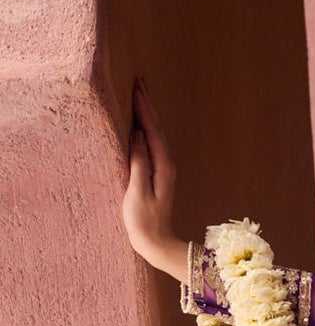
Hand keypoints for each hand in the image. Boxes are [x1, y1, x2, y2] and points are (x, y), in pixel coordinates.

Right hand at [122, 78, 187, 282]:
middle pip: (157, 129)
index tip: (136, 88)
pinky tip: (141, 126)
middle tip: (140, 82)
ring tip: (140, 96)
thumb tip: (138, 136)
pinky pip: (152, 145)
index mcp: (163, 166)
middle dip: (148, 105)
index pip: (153, 131)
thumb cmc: (144, 221)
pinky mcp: (157, 176)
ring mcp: (163, 170)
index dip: (144, 109)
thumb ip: (139, 162)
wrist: (156, 243)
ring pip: (156, 136)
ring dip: (149, 115)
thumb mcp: (138, 191)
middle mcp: (167, 165)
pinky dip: (147, 130)